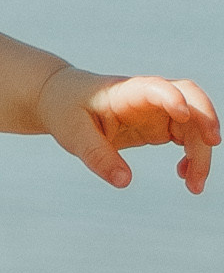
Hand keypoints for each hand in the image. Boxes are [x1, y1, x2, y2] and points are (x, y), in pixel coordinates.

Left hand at [35, 67, 219, 192]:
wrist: (62, 99)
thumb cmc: (66, 110)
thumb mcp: (71, 134)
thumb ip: (97, 156)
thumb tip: (124, 181)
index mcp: (124, 92)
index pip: (154, 87)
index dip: (171, 97)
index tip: (183, 114)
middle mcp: (147, 97)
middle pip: (189, 98)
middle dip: (205, 118)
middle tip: (211, 145)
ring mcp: (157, 110)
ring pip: (194, 122)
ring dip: (201, 150)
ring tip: (193, 185)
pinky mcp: (160, 125)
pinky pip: (188, 136)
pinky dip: (194, 155)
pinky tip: (185, 176)